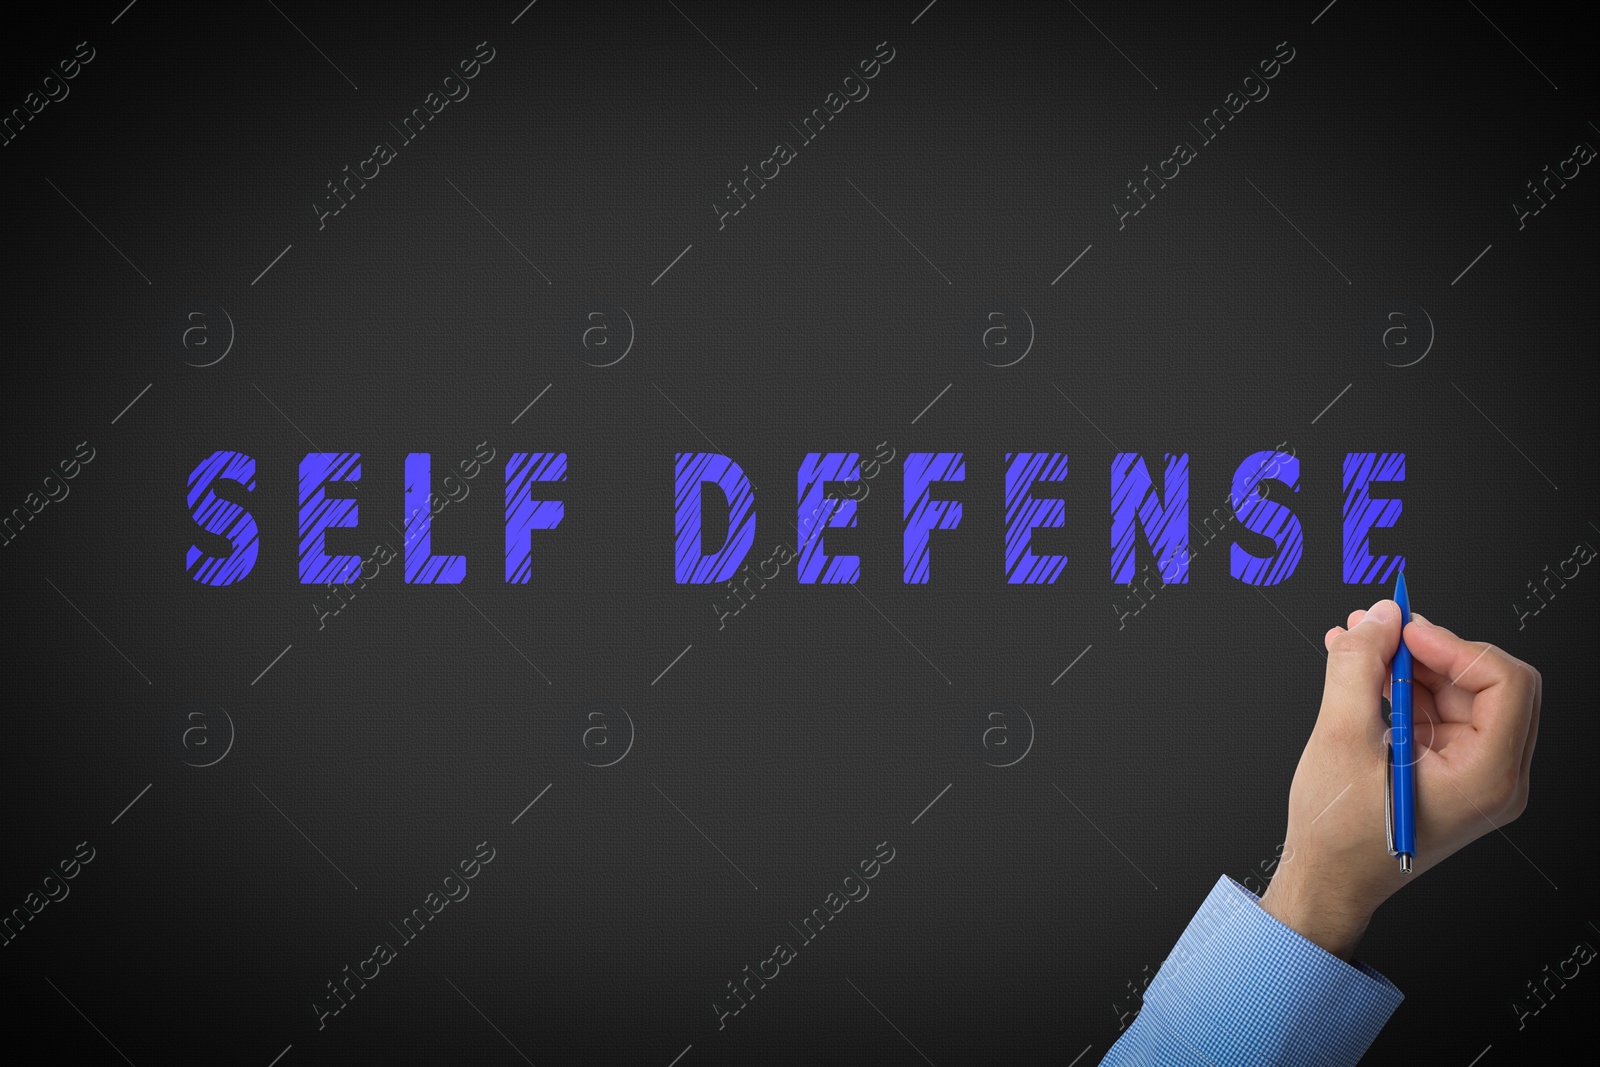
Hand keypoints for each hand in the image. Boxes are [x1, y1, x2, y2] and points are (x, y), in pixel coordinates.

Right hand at [1258, 599, 1540, 959]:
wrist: (1326, 883)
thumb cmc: (1337, 833)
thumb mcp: (1340, 739)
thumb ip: (1358, 669)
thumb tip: (1379, 618)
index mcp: (1488, 778)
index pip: (1505, 683)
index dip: (1455, 645)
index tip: (1404, 632)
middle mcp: (1495, 778)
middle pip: (1485, 684)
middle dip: (1428, 649)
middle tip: (1376, 628)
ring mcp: (1474, 776)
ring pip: (1458, 693)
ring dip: (1408, 665)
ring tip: (1355, 645)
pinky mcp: (1449, 772)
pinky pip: (1437, 713)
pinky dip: (1401, 689)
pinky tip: (1357, 673)